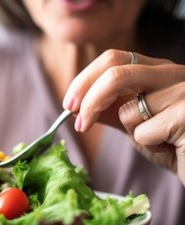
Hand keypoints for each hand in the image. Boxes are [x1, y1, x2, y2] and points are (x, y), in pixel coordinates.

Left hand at [63, 49, 184, 184]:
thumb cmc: (173, 146)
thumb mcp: (136, 126)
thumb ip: (111, 112)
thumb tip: (78, 106)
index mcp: (156, 70)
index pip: (112, 59)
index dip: (84, 81)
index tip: (70, 105)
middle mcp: (172, 73)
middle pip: (115, 72)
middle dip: (89, 99)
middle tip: (79, 122)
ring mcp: (184, 89)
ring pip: (129, 108)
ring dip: (133, 132)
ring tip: (159, 139)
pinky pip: (145, 131)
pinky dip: (150, 145)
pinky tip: (172, 146)